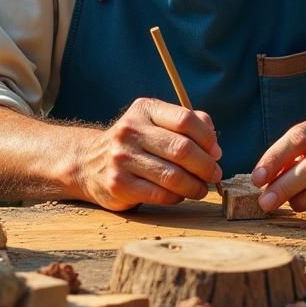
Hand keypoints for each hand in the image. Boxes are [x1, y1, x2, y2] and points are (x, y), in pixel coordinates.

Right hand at [82, 97, 222, 211]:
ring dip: (195, 186)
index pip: (185, 119)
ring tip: (201, 188)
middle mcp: (130, 130)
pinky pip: (160, 194)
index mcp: (144, 109)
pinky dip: (177, 197)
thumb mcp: (156, 122)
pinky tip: (180, 195)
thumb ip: (189, 124)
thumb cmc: (136, 143)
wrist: (89, 163)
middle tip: (214, 174)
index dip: (207, 138)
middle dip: (205, 165)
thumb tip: (214, 144)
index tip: (216, 152)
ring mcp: (122, 158)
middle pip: (181, 149)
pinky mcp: (119, 184)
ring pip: (173, 176)